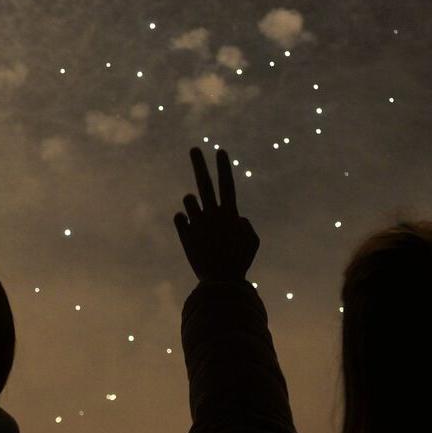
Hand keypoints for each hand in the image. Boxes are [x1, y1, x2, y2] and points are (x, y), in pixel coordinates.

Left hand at [174, 147, 259, 283]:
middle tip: (194, 149)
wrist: (220, 283)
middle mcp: (212, 214)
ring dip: (193, 206)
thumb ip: (247, 225)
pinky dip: (184, 221)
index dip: (224, 167)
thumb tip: (236, 216)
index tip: (220, 150)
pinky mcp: (184, 232)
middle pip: (204, 183)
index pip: (227, 184)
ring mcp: (197, 222)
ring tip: (202, 225)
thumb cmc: (239, 262)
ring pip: (189, 201)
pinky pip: (179, 217)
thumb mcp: (252, 242)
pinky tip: (192, 234)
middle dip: (199, 164)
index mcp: (229, 214)